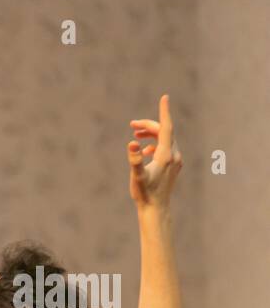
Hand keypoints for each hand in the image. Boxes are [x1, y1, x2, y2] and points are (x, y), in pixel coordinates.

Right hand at [128, 95, 182, 209]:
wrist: (156, 209)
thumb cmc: (145, 194)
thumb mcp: (136, 176)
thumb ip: (134, 159)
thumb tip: (132, 143)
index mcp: (166, 155)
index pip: (166, 128)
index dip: (164, 112)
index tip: (165, 97)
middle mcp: (174, 155)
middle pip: (164, 132)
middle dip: (149, 125)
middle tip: (132, 124)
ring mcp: (175, 161)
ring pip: (165, 139)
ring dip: (151, 134)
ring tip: (135, 134)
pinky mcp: (173, 166)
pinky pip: (166, 148)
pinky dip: (154, 144)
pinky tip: (144, 152)